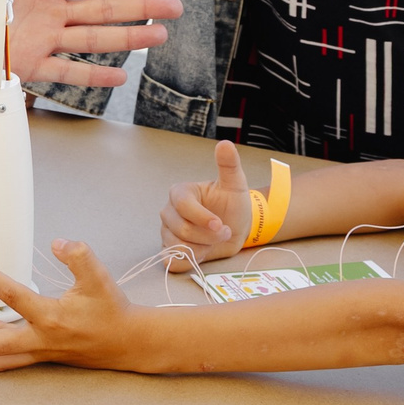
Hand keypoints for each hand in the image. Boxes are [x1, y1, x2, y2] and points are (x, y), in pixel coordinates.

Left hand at [0, 0, 181, 88]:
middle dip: (141, 9)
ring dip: (127, 41)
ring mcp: (40, 39)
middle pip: (104, 10)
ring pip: (93, 41)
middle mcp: (48, 12)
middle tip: (176, 8)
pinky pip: (65, 71)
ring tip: (160, 39)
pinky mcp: (24, 65)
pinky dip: (92, 76)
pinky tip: (120, 77)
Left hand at [0, 240, 153, 371]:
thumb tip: (58, 243)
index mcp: (51, 317)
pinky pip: (11, 358)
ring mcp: (41, 350)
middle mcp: (41, 339)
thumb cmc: (112, 310)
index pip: (11, 296)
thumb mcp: (99, 277)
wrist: (129, 342)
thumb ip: (79, 255)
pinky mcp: (44, 354)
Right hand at [160, 140, 252, 267]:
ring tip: (214, 240)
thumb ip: (229, 164)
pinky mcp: (170, 250)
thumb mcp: (235, 184)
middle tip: (224, 231)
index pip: (182, 205)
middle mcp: (169, 212)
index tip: (220, 224)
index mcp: (180, 193)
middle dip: (207, 235)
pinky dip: (188, 261)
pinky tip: (202, 252)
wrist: (236, 228)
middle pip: (181, 229)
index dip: (202, 217)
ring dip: (202, 247)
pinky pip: (172, 261)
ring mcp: (167, 232)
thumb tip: (225, 143)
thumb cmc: (232, 204)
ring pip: (178, 246)